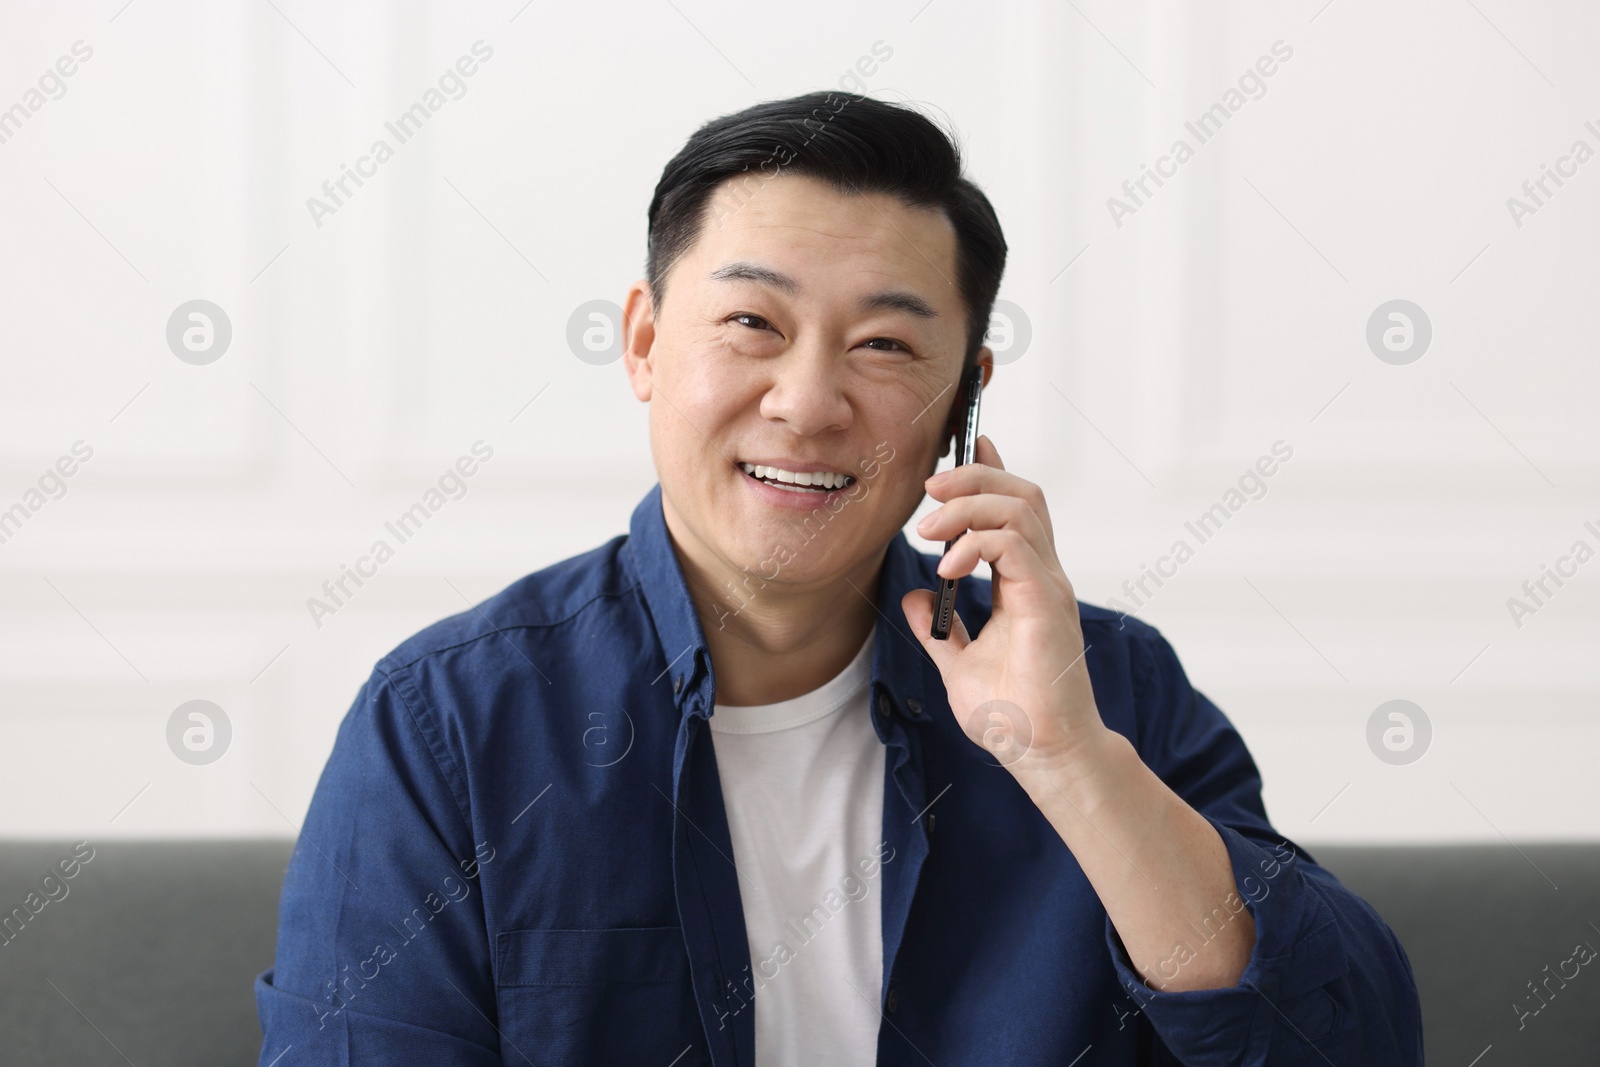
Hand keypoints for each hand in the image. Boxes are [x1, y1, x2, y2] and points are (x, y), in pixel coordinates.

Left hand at [901, 435, 1110, 782]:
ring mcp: (1048, 586)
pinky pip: (1014, 546)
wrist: (1041, 753)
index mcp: (1027, 584)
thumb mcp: (959, 664)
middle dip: (974, 477)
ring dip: (970, 504)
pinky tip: (948, 567)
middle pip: (1022, 494)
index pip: (1016, 510)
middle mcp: (1043, 576)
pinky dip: (976, 543)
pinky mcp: (1046, 602)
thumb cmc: (1013, 715)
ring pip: (1022, 508)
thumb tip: (917, 599)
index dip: (992, 472)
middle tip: (929, 487)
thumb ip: (940, 629)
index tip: (967, 445)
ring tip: (929, 526)